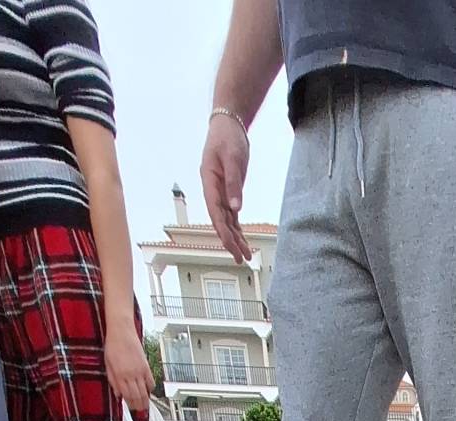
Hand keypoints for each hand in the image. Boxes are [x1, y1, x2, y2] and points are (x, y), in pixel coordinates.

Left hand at [105, 324, 153, 414]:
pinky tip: (148, 391)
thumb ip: (112, 380)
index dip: (130, 405)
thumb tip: (118, 395)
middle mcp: (130, 374)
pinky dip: (150, 389)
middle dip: (138, 406)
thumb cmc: (112, 345)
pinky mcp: (146, 366)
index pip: (127, 396)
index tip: (131, 410)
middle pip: (137, 396)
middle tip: (139, 411)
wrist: (121, 331)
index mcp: (119, 375)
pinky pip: (151, 382)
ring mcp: (139, 371)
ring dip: (145, 401)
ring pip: (145, 392)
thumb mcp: (107, 363)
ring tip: (145, 406)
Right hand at [202, 111, 251, 262]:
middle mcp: (213, 191)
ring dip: (236, 238)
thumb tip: (236, 208)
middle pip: (221, 221)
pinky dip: (238, 228)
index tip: (230, 245)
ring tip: (245, 256)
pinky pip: (233, 214)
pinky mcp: (230, 192)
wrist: (228, 126)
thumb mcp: (232, 158)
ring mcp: (221, 192)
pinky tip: (243, 240)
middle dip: (230, 241)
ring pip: (227, 221)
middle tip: (240, 258)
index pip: (215, 212)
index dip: (222, 231)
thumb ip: (233, 183)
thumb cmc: (228, 138)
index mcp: (209, 183)